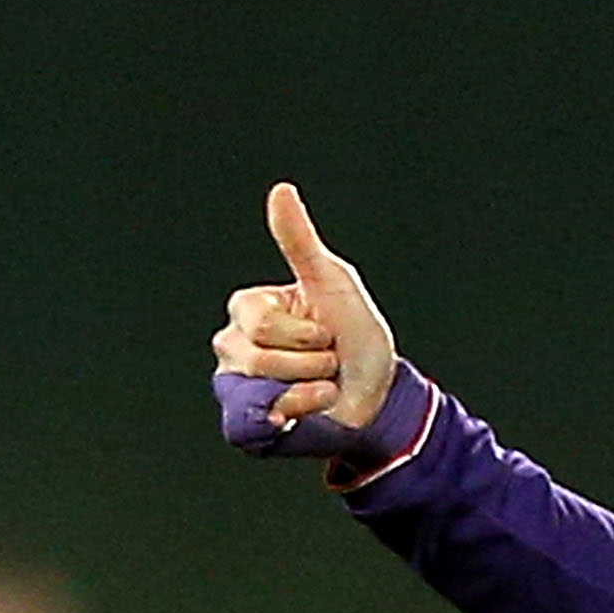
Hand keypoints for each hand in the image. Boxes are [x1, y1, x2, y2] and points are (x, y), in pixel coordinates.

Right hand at [211, 183, 397, 440]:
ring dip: (312, 386)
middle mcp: (232, 345)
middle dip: (313, 360)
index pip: (262, 323)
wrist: (380, 392)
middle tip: (328, 359)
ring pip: (260, 390)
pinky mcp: (246, 422)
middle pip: (259, 356)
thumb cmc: (356, 335)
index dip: (308, 331)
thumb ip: (300, 242)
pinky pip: (254, 422)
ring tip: (323, 382)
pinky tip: (312, 406)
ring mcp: (235, 385)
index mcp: (247, 309)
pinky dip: (296, 414)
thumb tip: (281, 190)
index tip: (325, 330)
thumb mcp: (332, 282)